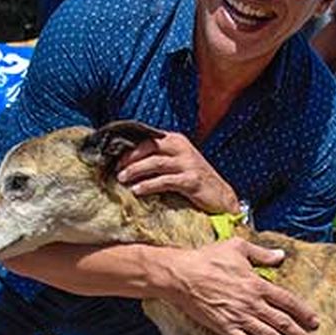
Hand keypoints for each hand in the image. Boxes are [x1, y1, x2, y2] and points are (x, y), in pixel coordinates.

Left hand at [114, 129, 238, 214]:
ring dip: (136, 171)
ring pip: (155, 163)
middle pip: (149, 147)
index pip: (148, 138)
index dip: (129, 147)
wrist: (221, 197)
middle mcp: (182, 148)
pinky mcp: (191, 180)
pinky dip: (149, 185)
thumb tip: (128, 161)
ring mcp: (188, 163)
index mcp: (176, 140)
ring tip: (122, 180)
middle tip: (116, 170)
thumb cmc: (194, 180)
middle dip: (130, 158)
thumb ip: (159, 158)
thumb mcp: (177, 163)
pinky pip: (165, 181)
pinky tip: (138, 191)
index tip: (114, 157)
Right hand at [161, 238, 318, 334]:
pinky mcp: (225, 327)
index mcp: (257, 284)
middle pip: (282, 322)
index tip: (315, 322)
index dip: (303, 313)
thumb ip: (262, 253)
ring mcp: (239, 317)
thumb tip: (281, 255)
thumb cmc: (208, 258)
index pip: (288, 301)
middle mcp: (252, 303)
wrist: (182, 275)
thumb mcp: (237, 247)